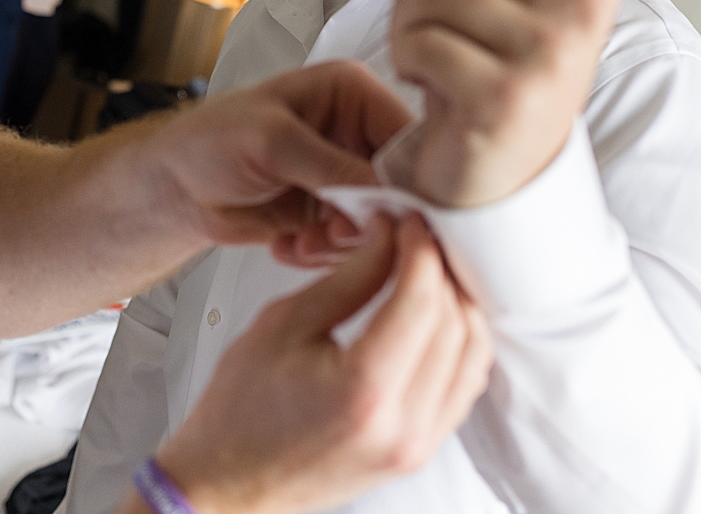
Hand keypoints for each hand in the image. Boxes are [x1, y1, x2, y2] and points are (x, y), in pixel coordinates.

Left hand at [145, 60, 413, 266]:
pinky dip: (323, 255)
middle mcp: (359, 134)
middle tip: (334, 234)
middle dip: (372, 222)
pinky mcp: (333, 216)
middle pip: (405, 188)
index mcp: (354, 94)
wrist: (174, 188)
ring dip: (343, 244)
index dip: (412, 183)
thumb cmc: (209, 142)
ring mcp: (348, 178)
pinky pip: (353, 248)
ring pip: (382, 226)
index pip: (412, 138)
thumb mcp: (272, 142)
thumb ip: (334, 167)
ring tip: (303, 240)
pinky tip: (289, 245)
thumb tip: (392, 198)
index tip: (398, 219)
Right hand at [153, 214, 491, 513]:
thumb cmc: (238, 412)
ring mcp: (417, 446)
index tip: (408, 220)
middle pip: (455, 324)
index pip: (422, 300)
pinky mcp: (419, 452)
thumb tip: (387, 236)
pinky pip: (463, 386)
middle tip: (415, 236)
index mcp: (364, 390)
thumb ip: (347, 278)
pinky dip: (458, 342)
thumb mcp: (283, 324)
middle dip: (440, 269)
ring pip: (472, 354)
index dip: (420, 248)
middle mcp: (402, 425)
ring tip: (426, 270)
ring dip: (458, 304)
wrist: (227, 481)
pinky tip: (434, 316)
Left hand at [388, 0, 620, 207]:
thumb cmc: (498, 79)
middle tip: (418, 16)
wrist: (504, 177)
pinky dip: (404, 57)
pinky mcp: (505, 95)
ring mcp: (548, 53)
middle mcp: (580, 9)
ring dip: (406, 20)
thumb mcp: (509, 2)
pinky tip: (424, 81)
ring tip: (423, 52)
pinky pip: (419, 39)